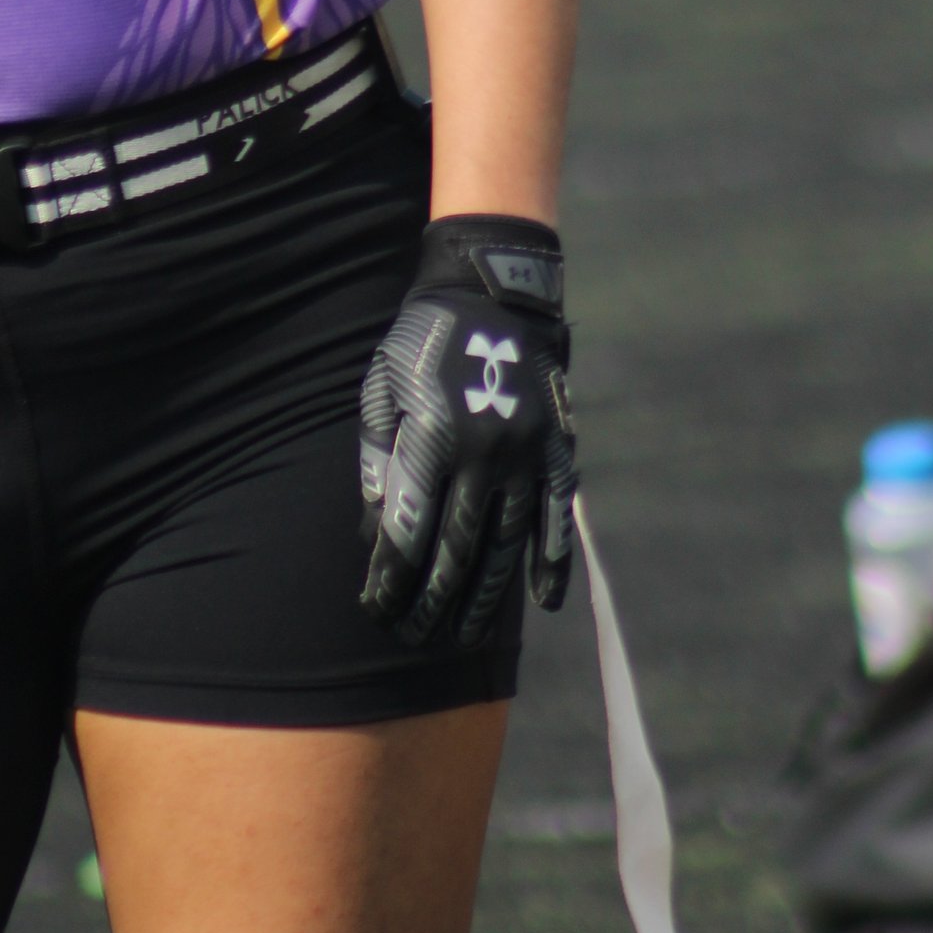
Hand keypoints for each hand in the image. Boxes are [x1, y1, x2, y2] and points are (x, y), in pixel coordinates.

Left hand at [358, 217, 575, 646]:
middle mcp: (482, 453)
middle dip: (430, 599)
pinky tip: (540, 605)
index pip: (409, 528)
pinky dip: (550, 565)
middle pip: (455, 547)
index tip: (376, 608)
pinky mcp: (556, 451)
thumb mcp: (382, 387)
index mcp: (433, 436)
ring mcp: (524, 455)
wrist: (491, 296)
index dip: (390, 576)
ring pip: (504, 544)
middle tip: (412, 636)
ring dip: (481, 596)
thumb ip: (377, 457)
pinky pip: (555, 520)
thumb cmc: (420, 343)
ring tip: (460, 636)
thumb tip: (377, 528)